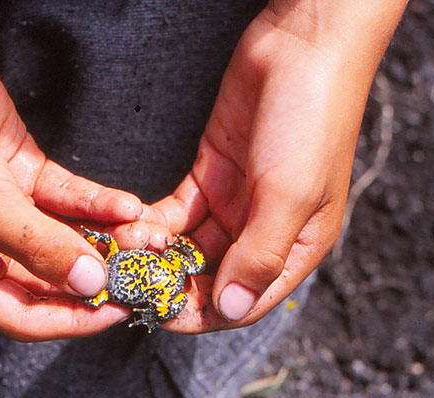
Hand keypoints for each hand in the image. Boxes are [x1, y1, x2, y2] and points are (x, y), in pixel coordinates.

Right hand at [0, 0, 144, 340]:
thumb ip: (40, 249)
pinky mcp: (23, 173)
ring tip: (142, 236)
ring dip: (103, 237)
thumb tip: (92, 284)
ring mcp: (6, 210)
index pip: (23, 316)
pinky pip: (67, 198)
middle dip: (96, 275)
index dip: (72, 320)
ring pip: (65, 235)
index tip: (119, 310)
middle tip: (141, 271)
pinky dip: (96, 203)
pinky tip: (126, 206)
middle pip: (50, 278)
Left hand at [141, 0, 407, 332]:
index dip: (202, 314)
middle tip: (129, 284)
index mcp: (297, 248)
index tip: (159, 314)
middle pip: (211, 278)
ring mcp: (236, 205)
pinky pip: (177, 215)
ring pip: (189, 248)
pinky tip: (130, 226)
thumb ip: (259, 255)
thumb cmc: (310, 121)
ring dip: (157, 255)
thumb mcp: (289, 195)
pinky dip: (154, 224)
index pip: (245, 302)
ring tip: (123, 252)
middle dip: (171, 284)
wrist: (300, 47)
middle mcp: (264, 232)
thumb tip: (229, 310)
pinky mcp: (210, 177)